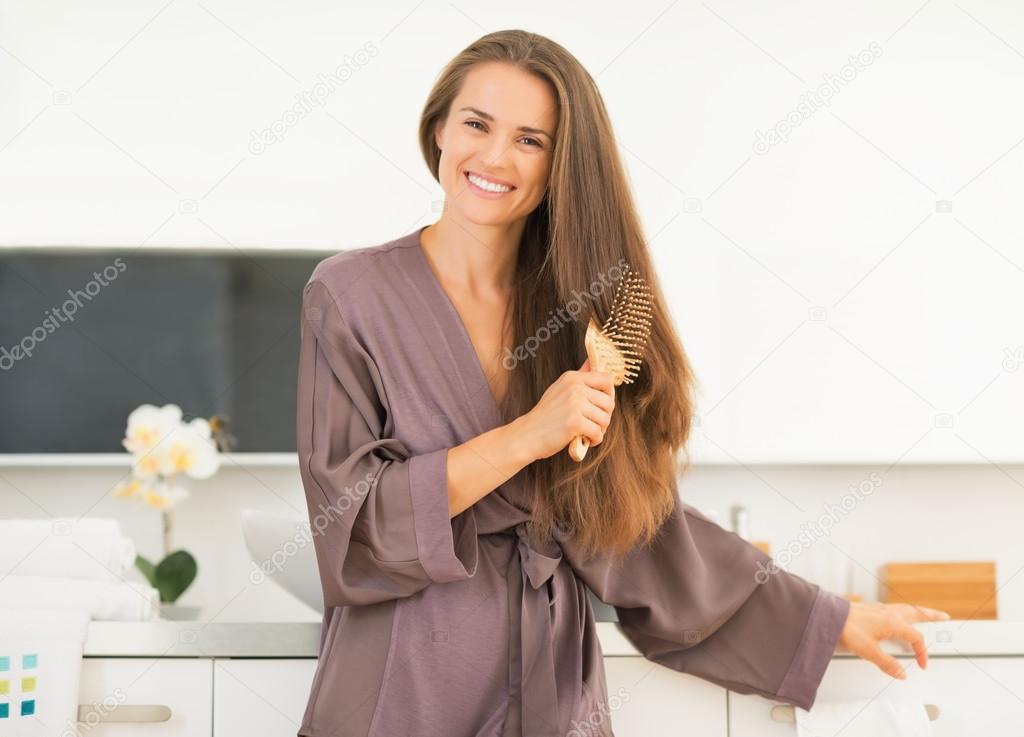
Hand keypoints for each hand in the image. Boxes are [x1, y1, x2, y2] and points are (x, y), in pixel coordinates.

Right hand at [516, 358, 615, 460]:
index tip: (601, 405)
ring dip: (599, 430)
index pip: (607, 379)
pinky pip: (598, 433)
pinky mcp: (575, 422)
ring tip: (587, 432)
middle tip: (593, 423)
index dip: (609, 394)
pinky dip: (594, 440)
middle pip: (609, 402)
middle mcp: (574, 387)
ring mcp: (574, 404)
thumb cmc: (546, 415)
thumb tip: (592, 361)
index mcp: (572, 378)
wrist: (527, 434)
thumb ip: (579, 377)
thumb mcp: (560, 389)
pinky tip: (585, 440)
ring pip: (605, 419)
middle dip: (604, 416)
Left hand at [836, 601, 950, 678]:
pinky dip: (904, 609)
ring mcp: (880, 608)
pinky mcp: (872, 608)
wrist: (829, 616)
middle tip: (944, 617)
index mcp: (893, 622)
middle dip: (931, 616)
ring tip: (926, 613)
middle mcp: (889, 612)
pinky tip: (899, 614)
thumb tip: (902, 673)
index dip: (922, 653)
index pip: (916, 638)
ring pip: (906, 608)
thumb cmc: (846, 629)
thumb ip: (887, 663)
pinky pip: (895, 607)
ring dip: (918, 611)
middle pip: (916, 613)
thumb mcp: (869, 651)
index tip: (922, 664)